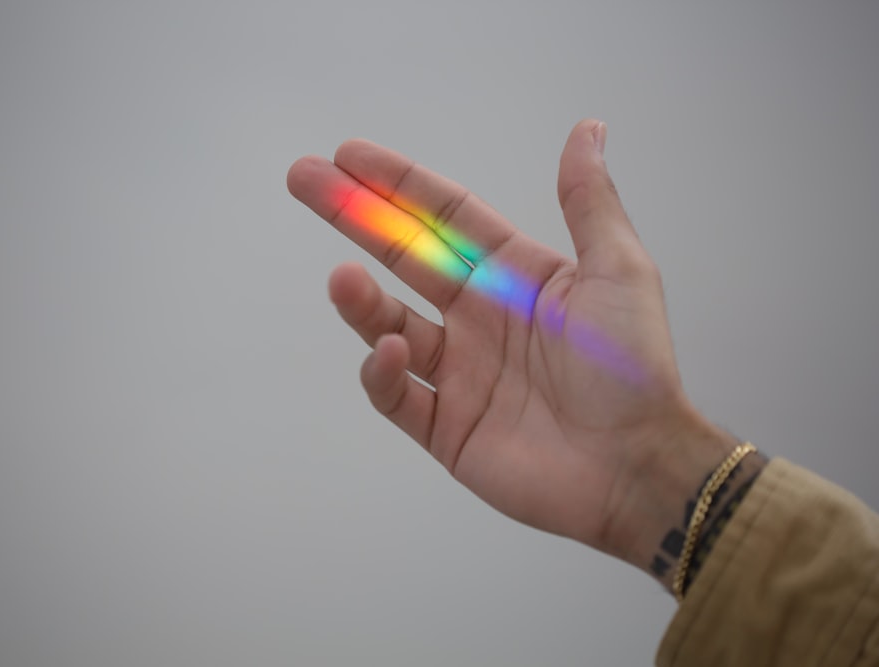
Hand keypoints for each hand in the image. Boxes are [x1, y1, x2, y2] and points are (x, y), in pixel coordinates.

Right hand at [287, 120, 737, 582]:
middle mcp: (479, 317)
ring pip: (389, 325)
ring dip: (360, 301)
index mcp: (514, 275)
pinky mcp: (446, 427)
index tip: (348, 155)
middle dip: (352, 216)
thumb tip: (588, 127)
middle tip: (303, 179)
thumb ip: (588, 202)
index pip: (444, 216)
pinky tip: (391, 352)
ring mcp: (458, 373)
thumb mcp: (619, 271)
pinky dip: (383, 373)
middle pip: (402, 255)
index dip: (397, 184)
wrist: (636, 468)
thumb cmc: (633, 369)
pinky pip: (397, 395)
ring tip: (340, 279)